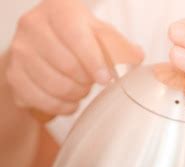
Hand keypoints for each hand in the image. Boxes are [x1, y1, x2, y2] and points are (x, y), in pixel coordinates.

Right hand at [5, 0, 143, 117]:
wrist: (41, 48)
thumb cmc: (76, 40)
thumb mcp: (99, 35)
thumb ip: (119, 46)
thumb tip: (137, 56)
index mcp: (58, 9)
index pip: (76, 36)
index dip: (93, 62)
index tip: (106, 80)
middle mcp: (33, 24)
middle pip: (66, 65)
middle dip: (85, 81)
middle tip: (91, 82)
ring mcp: (19, 50)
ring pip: (54, 85)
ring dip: (75, 94)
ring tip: (80, 89)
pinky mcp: (13, 74)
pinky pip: (42, 100)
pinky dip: (61, 106)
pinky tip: (69, 100)